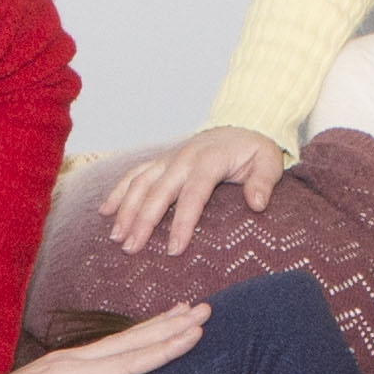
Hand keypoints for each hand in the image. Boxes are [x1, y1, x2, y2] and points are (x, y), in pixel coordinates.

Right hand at [96, 130, 284, 254]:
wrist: (241, 124)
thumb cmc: (254, 150)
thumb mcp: (268, 162)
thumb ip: (263, 182)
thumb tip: (256, 204)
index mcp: (209, 161)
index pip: (192, 195)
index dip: (182, 222)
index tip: (174, 249)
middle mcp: (183, 158)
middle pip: (158, 192)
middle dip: (142, 221)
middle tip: (131, 249)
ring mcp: (168, 158)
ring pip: (140, 183)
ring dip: (125, 210)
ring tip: (116, 237)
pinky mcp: (160, 161)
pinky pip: (134, 174)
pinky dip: (118, 191)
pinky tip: (105, 211)